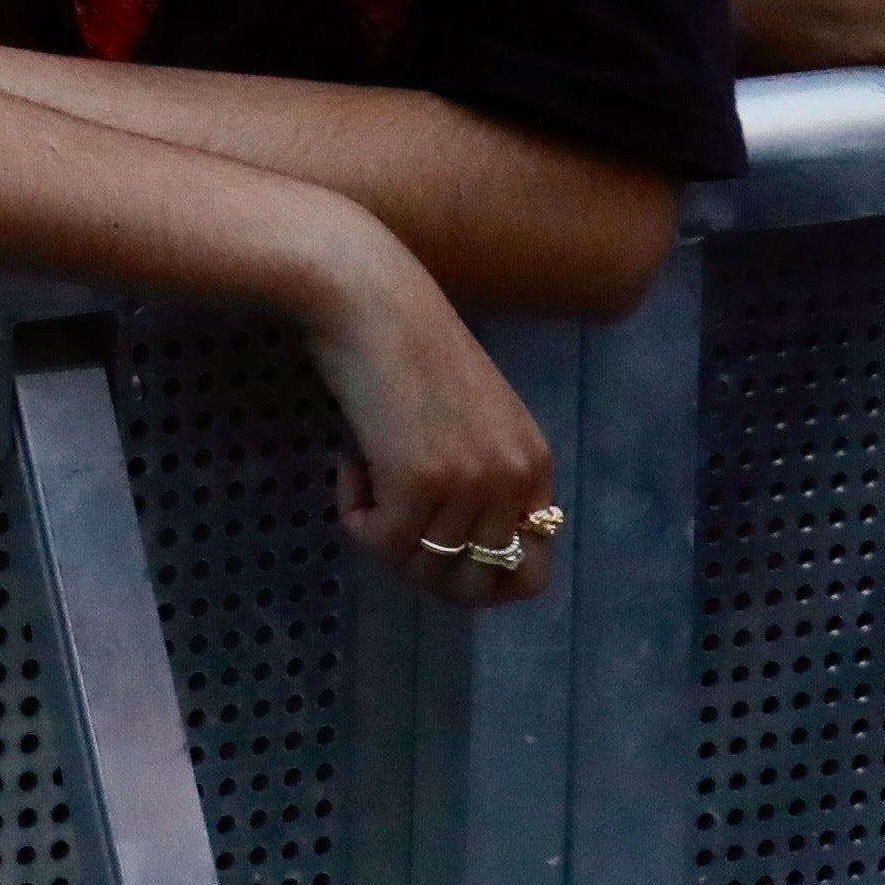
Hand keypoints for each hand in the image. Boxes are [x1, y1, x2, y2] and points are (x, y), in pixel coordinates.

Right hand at [302, 241, 562, 607]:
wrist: (369, 298)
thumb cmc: (407, 345)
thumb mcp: (472, 419)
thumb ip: (481, 477)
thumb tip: (451, 550)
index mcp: (535, 466)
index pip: (530, 575)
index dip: (476, 582)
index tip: (431, 554)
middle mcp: (514, 481)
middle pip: (476, 586)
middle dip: (424, 573)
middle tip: (387, 526)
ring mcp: (471, 483)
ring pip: (421, 567)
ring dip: (382, 535)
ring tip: (366, 476)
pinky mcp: (419, 481)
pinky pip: (380, 542)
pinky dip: (355, 516)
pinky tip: (349, 463)